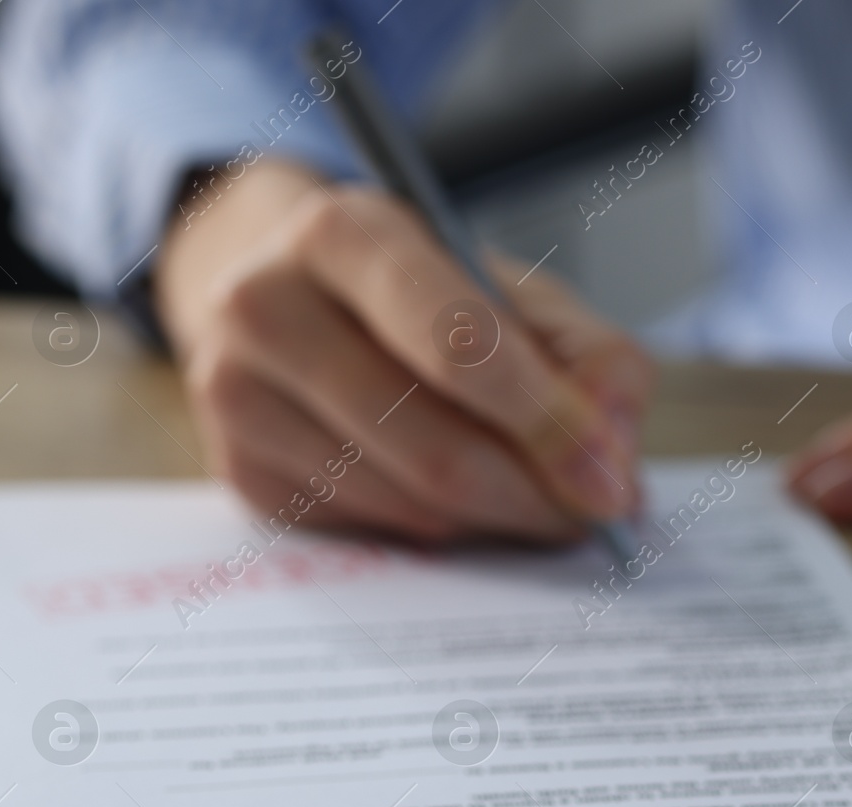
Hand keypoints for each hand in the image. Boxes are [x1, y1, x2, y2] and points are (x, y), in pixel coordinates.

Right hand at [154, 159, 651, 542]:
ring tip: (541, 497)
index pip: (459, 346)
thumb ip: (591, 358)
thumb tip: (615, 454)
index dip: (549, 423)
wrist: (286, 288)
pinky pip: (377, 529)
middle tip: (594, 512)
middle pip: (436, 448)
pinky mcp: (240, 471)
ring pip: (410, 505)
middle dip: (536, 495)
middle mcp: (265, 307)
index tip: (611, 479)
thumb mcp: (514, 290)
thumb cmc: (420, 292)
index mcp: (344, 233)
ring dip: (499, 518)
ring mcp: (236, 395)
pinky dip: (444, 527)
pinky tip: (463, 496)